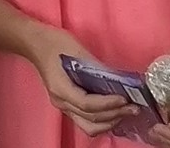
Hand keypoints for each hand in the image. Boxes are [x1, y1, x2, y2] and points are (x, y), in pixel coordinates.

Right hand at [21, 26, 139, 138]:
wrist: (35, 43)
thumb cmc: (55, 43)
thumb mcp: (78, 51)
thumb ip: (98, 68)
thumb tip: (120, 81)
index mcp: (61, 89)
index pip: (87, 104)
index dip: (108, 104)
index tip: (125, 98)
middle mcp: (61, 102)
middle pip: (90, 119)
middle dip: (114, 115)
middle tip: (133, 107)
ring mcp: (63, 105)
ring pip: (88, 126)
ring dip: (109, 122)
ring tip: (125, 112)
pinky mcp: (67, 104)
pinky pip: (86, 120)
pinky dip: (102, 120)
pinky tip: (114, 112)